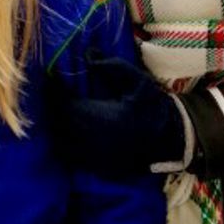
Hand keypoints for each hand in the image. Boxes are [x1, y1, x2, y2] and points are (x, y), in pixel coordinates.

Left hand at [47, 50, 187, 173]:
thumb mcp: (137, 81)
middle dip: (51, 106)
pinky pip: (71, 156)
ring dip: (55, 125)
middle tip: (52, 92)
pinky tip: (69, 131)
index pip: (61, 102)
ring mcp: (91, 157)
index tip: (50, 76)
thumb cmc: (153, 108)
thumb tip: (89, 55)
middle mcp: (87, 139)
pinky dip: (64, 142)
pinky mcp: (97, 168)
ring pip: (59, 141)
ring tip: (59, 111)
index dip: (52, 88)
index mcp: (95, 117)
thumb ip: (111, 67)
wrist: (172, 141)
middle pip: (55, 122)